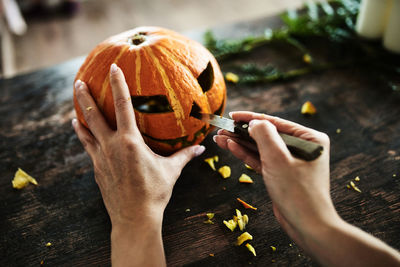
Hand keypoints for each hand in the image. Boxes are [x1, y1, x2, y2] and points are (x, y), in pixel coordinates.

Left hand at [72, 63, 204, 265]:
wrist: (134, 217)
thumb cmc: (154, 192)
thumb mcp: (171, 170)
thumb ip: (185, 155)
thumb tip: (202, 148)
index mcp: (129, 141)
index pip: (122, 105)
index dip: (117, 84)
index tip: (113, 68)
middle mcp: (111, 145)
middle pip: (93, 115)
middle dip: (84, 96)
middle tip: (78, 81)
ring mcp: (100, 158)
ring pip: (86, 131)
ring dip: (80, 115)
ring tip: (75, 105)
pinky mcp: (97, 169)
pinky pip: (88, 146)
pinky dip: (84, 135)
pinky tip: (81, 130)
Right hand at [214, 111, 399, 265]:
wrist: (307, 225)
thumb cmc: (297, 192)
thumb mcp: (278, 158)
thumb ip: (265, 135)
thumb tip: (254, 122)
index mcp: (309, 138)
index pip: (275, 122)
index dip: (251, 118)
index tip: (232, 116)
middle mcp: (301, 146)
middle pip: (266, 134)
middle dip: (242, 132)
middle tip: (221, 129)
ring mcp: (291, 161)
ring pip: (261, 147)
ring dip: (240, 143)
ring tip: (220, 138)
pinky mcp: (281, 173)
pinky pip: (261, 159)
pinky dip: (246, 154)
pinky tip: (230, 147)